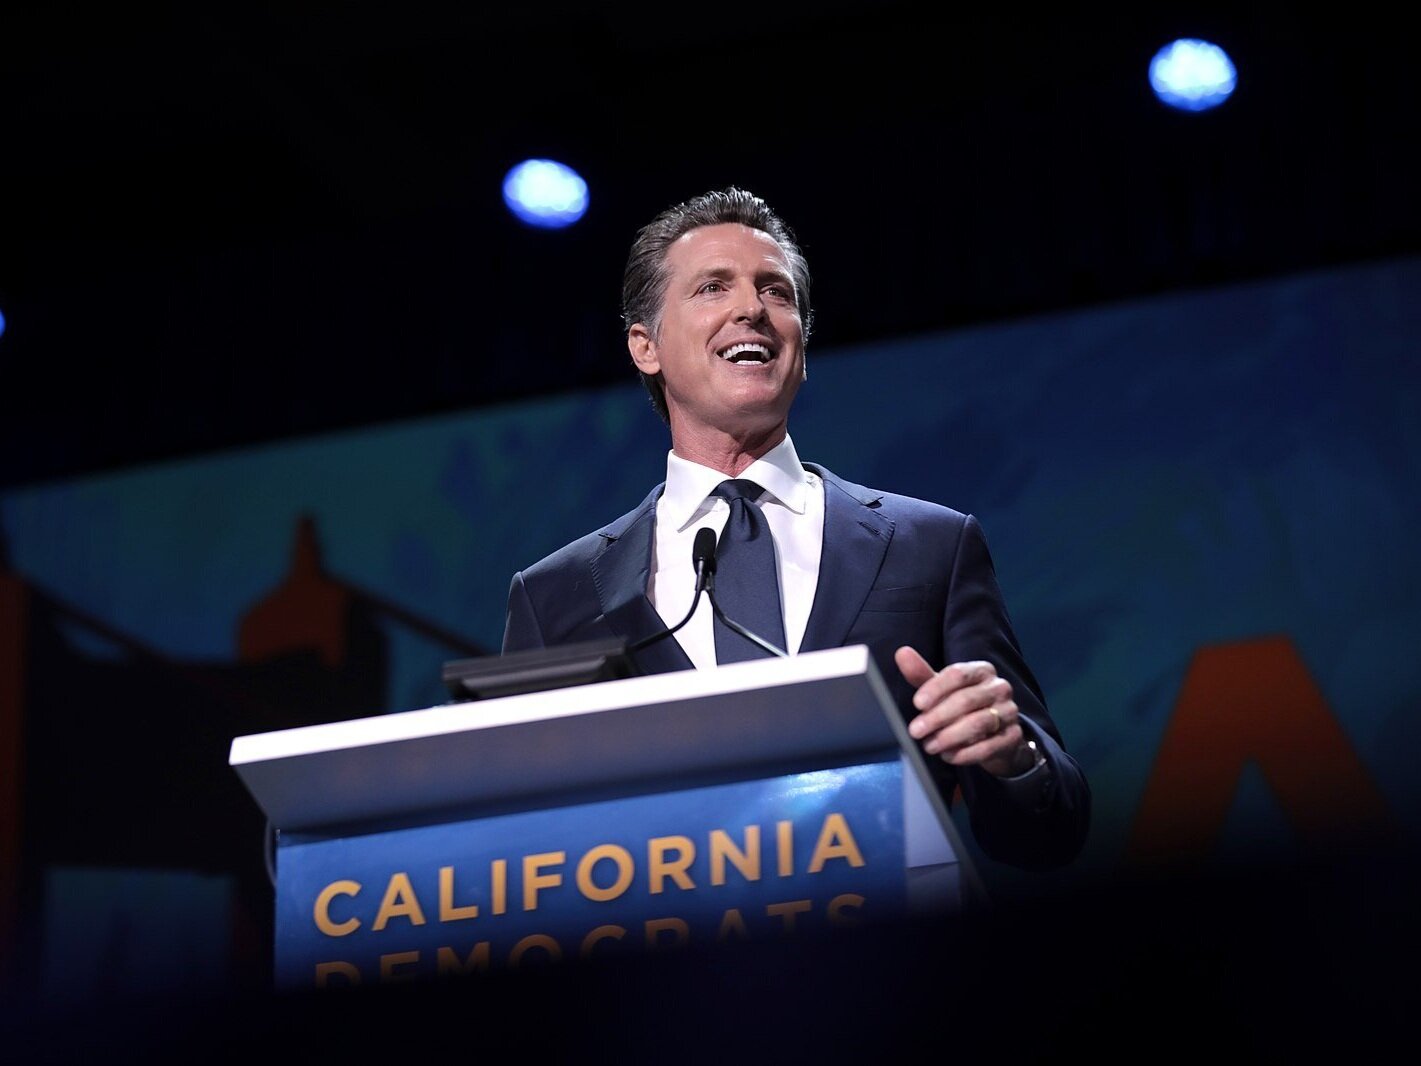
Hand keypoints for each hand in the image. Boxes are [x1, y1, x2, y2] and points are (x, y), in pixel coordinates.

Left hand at [896, 646, 1031, 776]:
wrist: (995, 734)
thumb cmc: (963, 706)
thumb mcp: (942, 690)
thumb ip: (922, 674)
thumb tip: (902, 653)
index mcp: (981, 671)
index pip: (958, 674)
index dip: (935, 688)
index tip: (917, 703)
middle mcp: (999, 688)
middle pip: (966, 700)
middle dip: (937, 717)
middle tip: (916, 731)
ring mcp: (1009, 712)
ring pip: (978, 723)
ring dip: (949, 737)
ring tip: (929, 746)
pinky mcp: (1013, 736)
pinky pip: (990, 746)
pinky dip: (965, 753)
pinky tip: (948, 756)